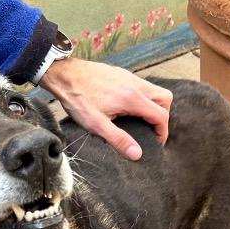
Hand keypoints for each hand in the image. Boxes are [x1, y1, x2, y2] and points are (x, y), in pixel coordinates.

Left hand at [40, 56, 172, 159]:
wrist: (64, 75)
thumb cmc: (78, 99)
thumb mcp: (96, 125)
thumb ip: (118, 139)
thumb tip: (137, 154)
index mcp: (132, 98)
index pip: (161, 115)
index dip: (162, 132)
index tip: (156, 143)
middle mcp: (135, 84)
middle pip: (165, 99)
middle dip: (163, 116)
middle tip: (151, 130)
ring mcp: (129, 77)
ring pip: (155, 90)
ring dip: (153, 106)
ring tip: (140, 121)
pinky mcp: (122, 74)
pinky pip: (142, 85)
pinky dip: (144, 97)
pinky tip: (128, 108)